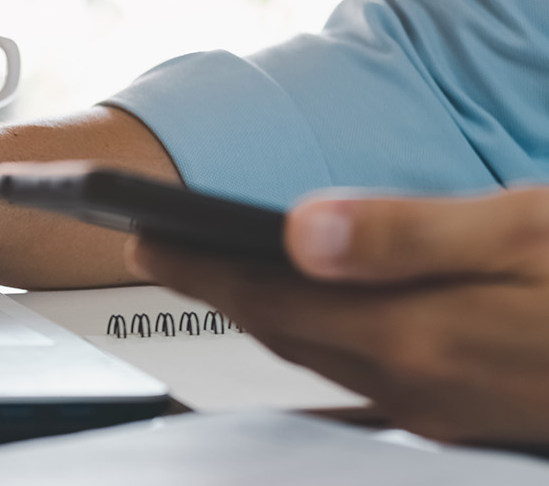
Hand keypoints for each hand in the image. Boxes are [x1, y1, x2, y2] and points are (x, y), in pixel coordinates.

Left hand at [130, 187, 548, 443]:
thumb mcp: (530, 227)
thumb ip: (408, 233)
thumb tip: (299, 230)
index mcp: (419, 336)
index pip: (271, 295)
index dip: (197, 261)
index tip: (136, 229)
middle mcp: (421, 386)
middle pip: (287, 332)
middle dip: (217, 288)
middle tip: (155, 246)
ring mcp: (448, 411)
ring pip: (326, 359)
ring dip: (268, 317)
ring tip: (219, 275)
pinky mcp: (476, 416)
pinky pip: (373, 382)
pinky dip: (328, 345)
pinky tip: (322, 330)